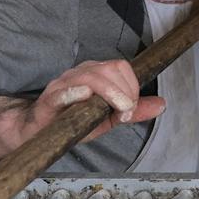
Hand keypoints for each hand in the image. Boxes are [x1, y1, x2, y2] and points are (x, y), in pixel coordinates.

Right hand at [27, 59, 163, 144]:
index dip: (132, 85)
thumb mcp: (106, 118)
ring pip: (91, 77)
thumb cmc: (71, 121)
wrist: (37, 132)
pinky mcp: (49, 98)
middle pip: (109, 69)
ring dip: (110, 93)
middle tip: (126, 112)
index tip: (132, 107)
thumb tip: (161, 104)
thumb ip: (133, 110)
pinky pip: (63, 91)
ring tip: (117, 110)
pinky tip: (85, 95)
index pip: (121, 67)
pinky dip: (75, 91)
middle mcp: (81, 73)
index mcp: (96, 73)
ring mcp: (64, 83)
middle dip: (124, 91)